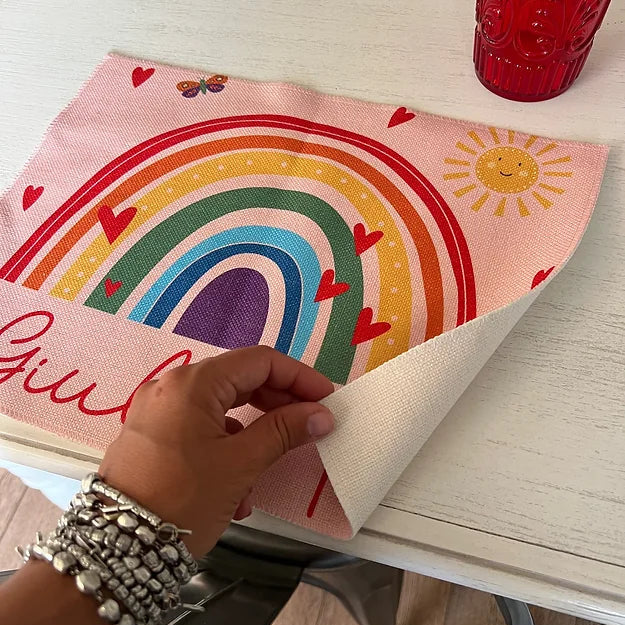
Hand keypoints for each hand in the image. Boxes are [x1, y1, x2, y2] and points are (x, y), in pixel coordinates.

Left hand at [97, 346, 333, 556]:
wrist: (116, 550)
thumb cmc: (182, 500)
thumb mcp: (240, 465)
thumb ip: (284, 431)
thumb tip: (320, 415)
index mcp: (193, 383)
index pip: (259, 361)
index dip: (298, 377)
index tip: (325, 398)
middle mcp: (171, 386)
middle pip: (239, 380)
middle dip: (277, 404)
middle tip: (308, 426)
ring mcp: (157, 410)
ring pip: (220, 406)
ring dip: (253, 431)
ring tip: (272, 463)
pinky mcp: (150, 435)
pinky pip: (199, 428)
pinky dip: (225, 446)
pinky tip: (238, 486)